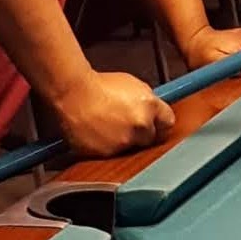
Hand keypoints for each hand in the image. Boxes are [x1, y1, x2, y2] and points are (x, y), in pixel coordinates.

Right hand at [53, 71, 173, 156]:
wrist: (72, 92)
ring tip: (108, 125)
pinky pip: (112, 154)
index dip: (160, 122)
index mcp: (149, 107)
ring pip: (131, 148)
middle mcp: (139, 127)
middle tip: (127, 123)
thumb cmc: (98, 85)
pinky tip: (99, 133)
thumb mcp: (133, 85)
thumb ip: (148, 101)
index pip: (168, 123)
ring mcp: (123, 143)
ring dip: (124, 140)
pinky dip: (107, 147)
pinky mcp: (106, 154)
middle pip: (151, 138)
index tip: (157, 123)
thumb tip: (154, 111)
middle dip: (143, 132)